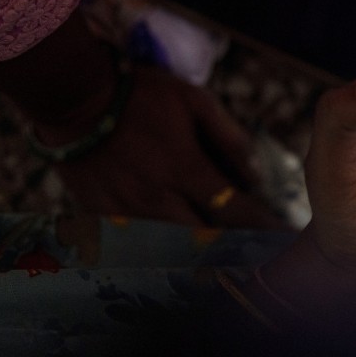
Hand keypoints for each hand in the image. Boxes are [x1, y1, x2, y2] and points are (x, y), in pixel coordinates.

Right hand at [0, 9, 284, 229]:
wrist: (73, 96)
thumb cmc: (142, 94)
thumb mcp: (195, 101)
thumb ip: (229, 138)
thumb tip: (254, 175)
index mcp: (184, 168)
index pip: (234, 210)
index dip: (261, 227)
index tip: (282, 238)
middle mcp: (157, 197)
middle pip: (204, 240)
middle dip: (233, 250)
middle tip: (256, 257)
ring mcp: (126, 211)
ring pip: (171, 249)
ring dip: (199, 255)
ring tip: (224, 261)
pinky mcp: (102, 216)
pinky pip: (139, 243)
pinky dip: (162, 249)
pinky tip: (178, 254)